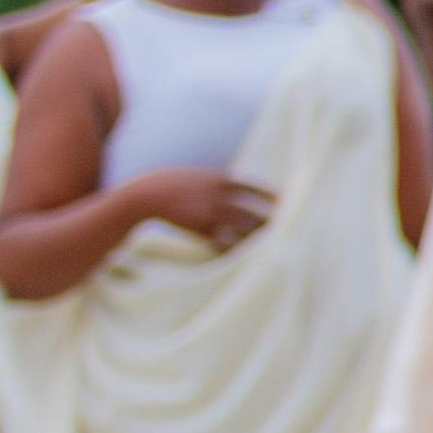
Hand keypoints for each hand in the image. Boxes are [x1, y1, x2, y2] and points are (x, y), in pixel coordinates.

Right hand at [136, 164, 278, 254]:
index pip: (255, 187)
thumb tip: (240, 187)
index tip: (286, 202)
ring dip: (256, 240)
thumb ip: (219, 183)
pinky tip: (243, 256)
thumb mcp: (199, 176)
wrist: (146, 195)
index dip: (271, 196)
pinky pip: (225, 242)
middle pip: (254, 212)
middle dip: (269, 223)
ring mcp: (211, 213)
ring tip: (269, 248)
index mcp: (221, 179)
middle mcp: (220, 196)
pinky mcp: (201, 229)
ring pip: (243, 230)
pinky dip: (235, 249)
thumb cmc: (172, 184)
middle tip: (286, 231)